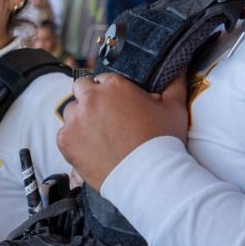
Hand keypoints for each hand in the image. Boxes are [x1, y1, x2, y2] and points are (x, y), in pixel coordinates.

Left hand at [57, 73, 188, 187]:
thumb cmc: (163, 141)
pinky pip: (64, 134)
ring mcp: (75, 120)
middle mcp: (90, 98)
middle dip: (90, 98)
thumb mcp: (174, 107)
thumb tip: (180, 67)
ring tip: (100, 136)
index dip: (111, 92)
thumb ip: (175, 83)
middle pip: (81, 88)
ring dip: (81, 119)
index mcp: (114, 85)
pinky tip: (92, 149)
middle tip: (105, 117)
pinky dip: (74, 140)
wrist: (149, 178)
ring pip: (71, 112)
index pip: (104, 79)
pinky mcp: (65, 141)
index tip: (118, 105)